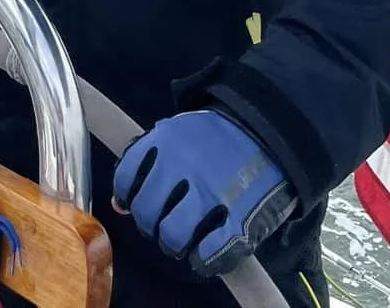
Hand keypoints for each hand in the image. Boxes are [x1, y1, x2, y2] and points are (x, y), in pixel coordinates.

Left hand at [112, 110, 294, 277]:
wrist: (270, 129)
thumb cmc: (217, 136)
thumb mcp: (178, 132)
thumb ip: (145, 159)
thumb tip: (118, 204)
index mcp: (166, 140)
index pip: (126, 178)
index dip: (128, 198)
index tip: (136, 205)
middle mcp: (185, 166)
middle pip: (147, 212)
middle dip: (150, 225)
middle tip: (161, 227)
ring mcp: (213, 192)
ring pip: (173, 235)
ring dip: (172, 244)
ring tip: (179, 242)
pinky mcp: (241, 216)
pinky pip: (210, 252)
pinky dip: (202, 260)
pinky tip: (202, 256)